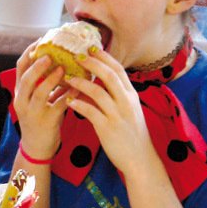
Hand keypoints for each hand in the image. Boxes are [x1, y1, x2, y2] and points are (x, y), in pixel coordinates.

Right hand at [14, 42, 78, 160]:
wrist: (37, 148)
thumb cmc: (39, 120)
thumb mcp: (36, 100)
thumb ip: (45, 83)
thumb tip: (61, 60)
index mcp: (19, 92)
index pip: (20, 67)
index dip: (30, 52)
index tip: (42, 40)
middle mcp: (22, 100)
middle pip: (26, 78)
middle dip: (38, 65)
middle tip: (51, 53)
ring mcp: (32, 112)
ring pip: (39, 92)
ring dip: (52, 78)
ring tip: (64, 68)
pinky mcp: (46, 122)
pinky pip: (58, 105)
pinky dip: (68, 95)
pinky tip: (79, 87)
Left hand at [64, 49, 156, 172]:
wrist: (140, 159)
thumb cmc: (132, 134)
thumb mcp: (129, 110)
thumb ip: (118, 95)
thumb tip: (100, 81)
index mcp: (131, 95)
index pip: (118, 70)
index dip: (104, 57)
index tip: (90, 48)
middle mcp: (126, 102)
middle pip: (109, 75)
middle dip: (92, 63)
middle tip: (75, 56)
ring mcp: (118, 115)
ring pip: (98, 92)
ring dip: (80, 83)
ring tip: (66, 78)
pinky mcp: (108, 128)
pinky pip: (90, 112)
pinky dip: (78, 104)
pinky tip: (67, 101)